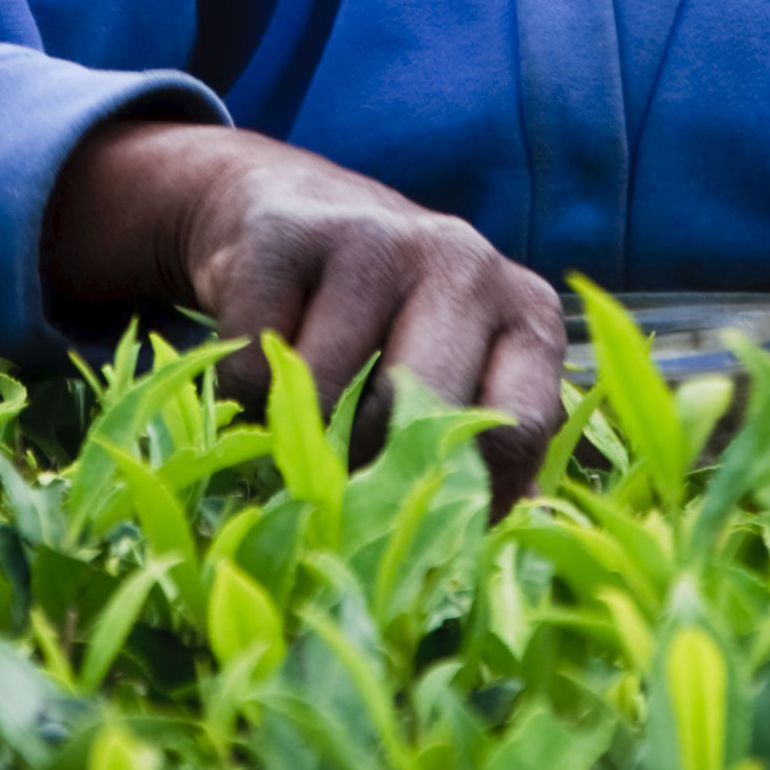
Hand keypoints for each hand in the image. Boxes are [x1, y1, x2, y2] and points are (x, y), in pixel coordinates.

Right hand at [43, 116, 567, 492]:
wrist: (286, 209)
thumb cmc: (388, 323)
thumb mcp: (459, 374)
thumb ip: (483, 455)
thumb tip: (484, 560)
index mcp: (524, 314)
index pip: (519, 430)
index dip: (468, 502)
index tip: (423, 538)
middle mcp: (463, 261)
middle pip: (420, 411)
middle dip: (373, 475)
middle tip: (343, 509)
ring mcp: (373, 239)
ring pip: (325, 398)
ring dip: (297, 438)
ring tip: (302, 417)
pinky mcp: (285, 237)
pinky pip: (255, 370)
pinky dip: (245, 399)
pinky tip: (263, 365)